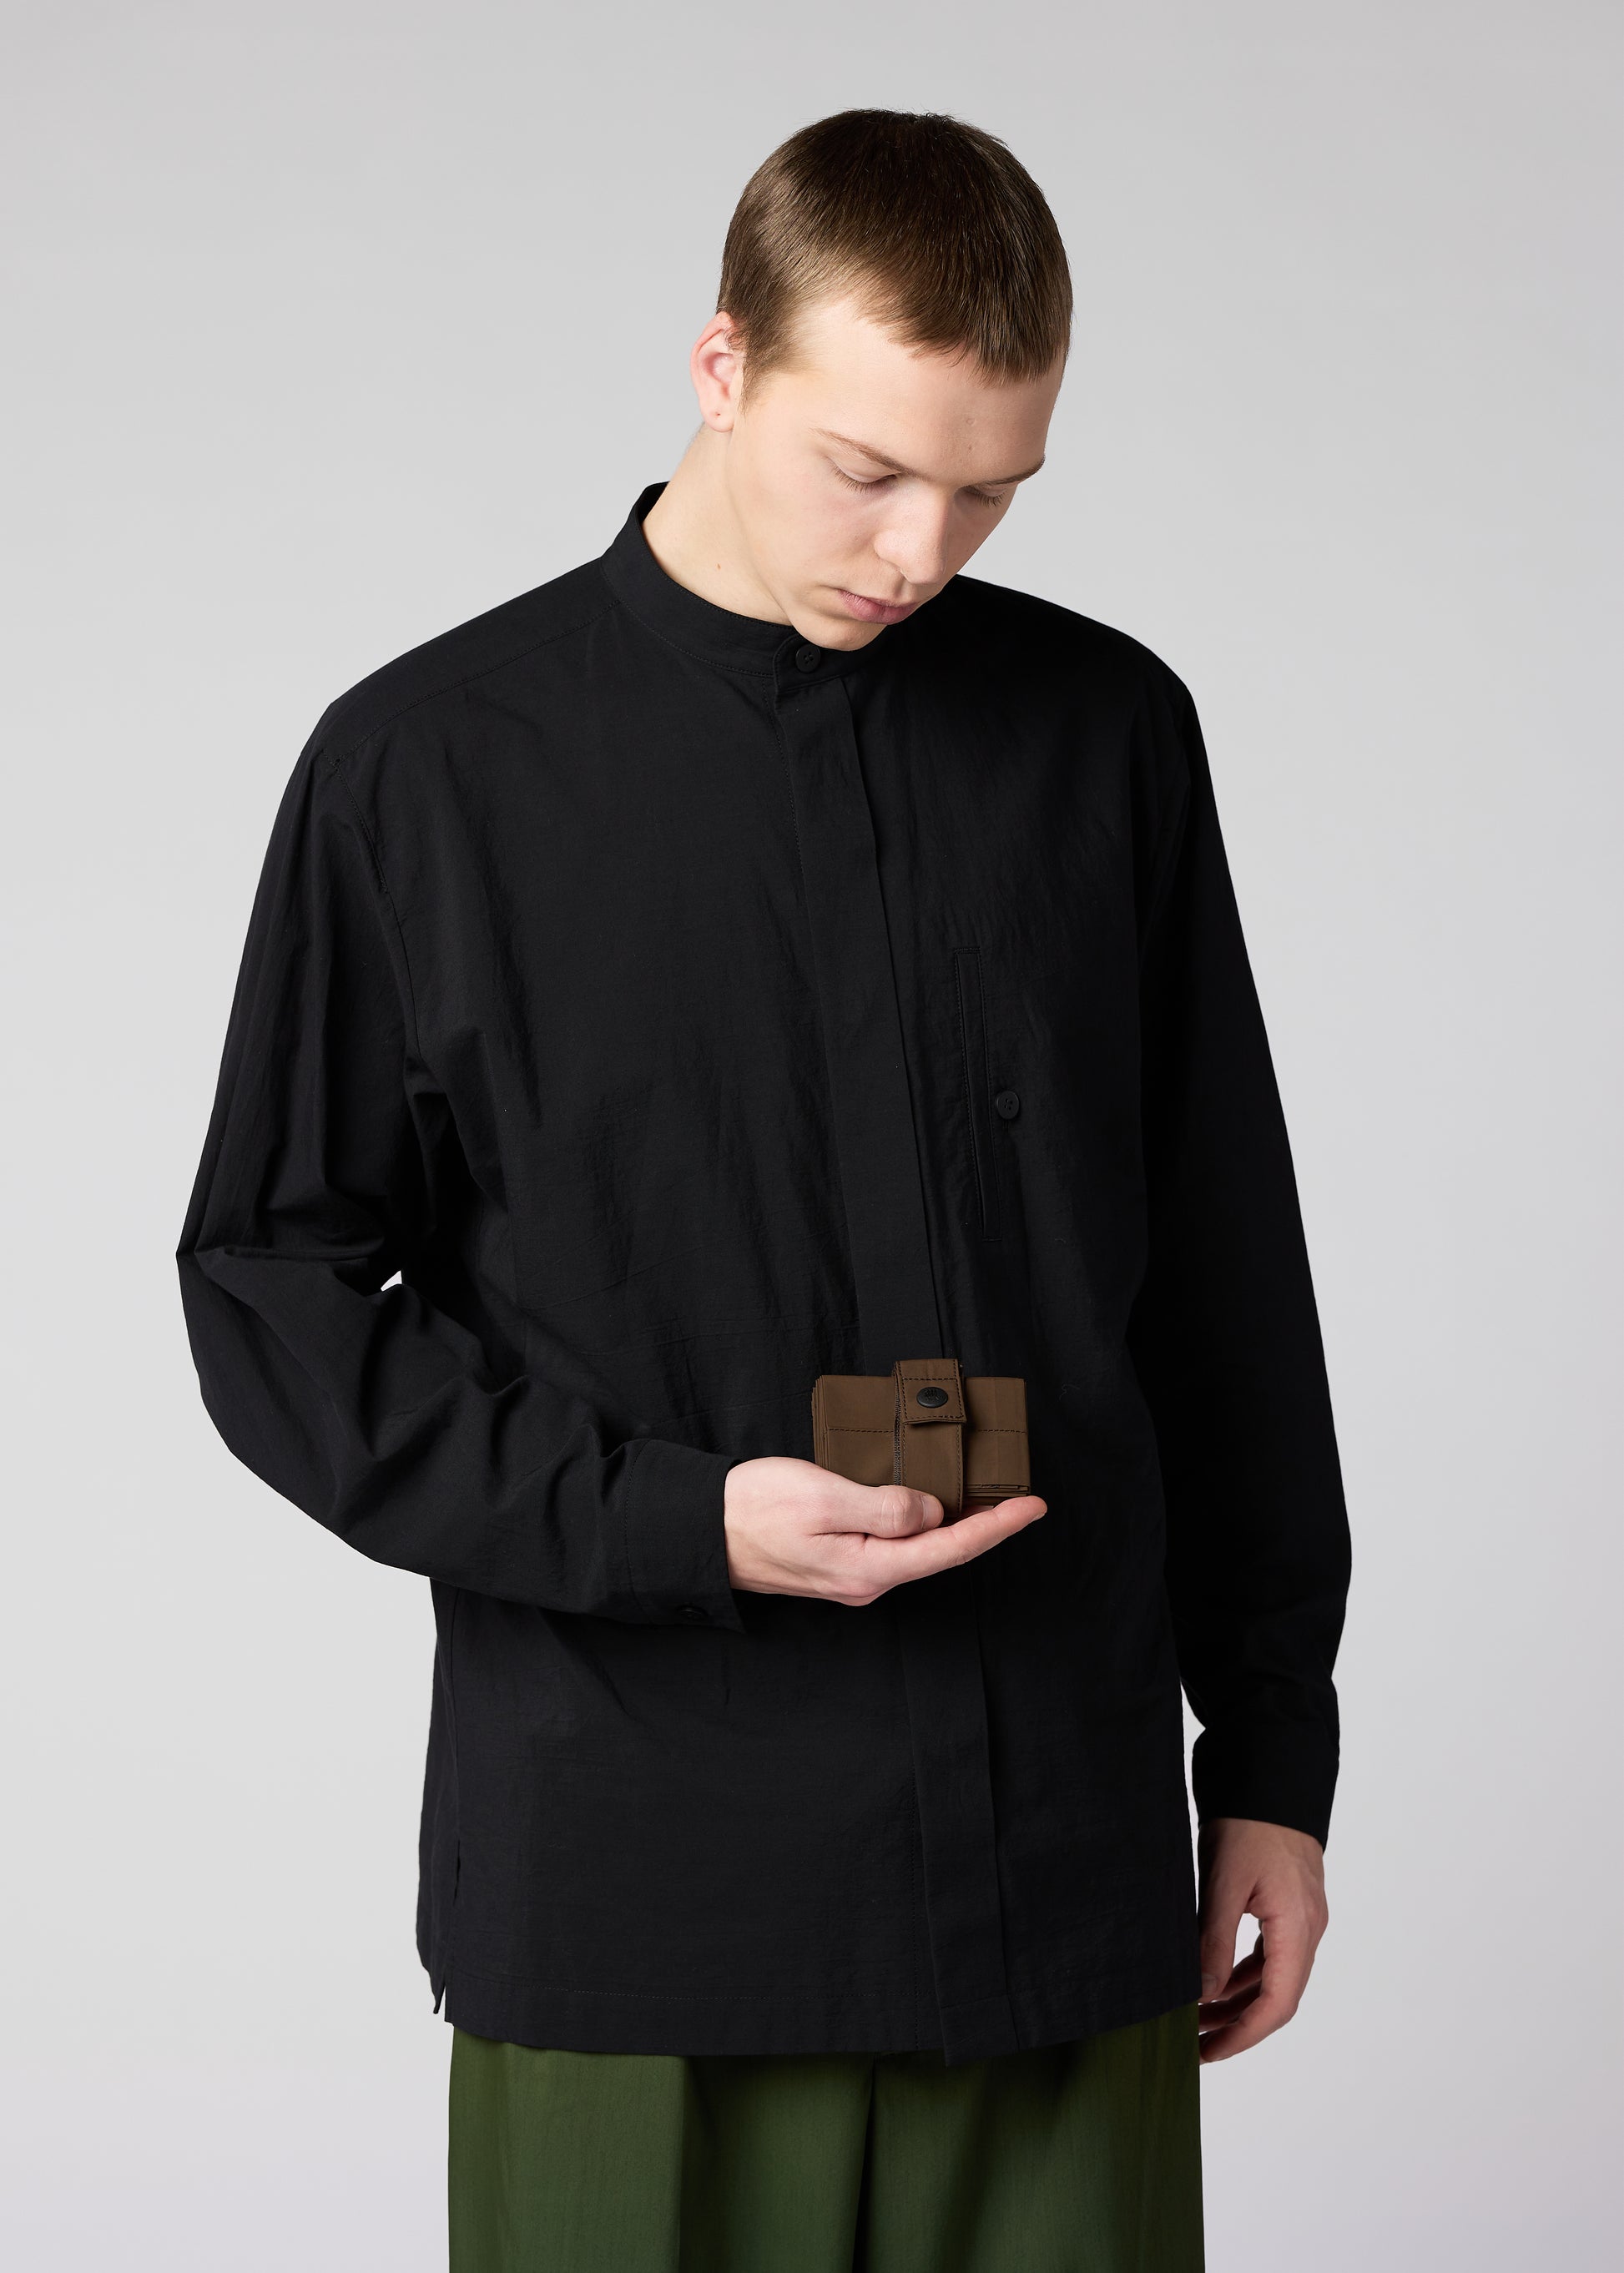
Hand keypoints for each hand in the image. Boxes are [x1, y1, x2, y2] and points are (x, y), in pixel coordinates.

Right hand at [723, 1455, 1045, 1604]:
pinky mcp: (839, 1564)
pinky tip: (928, 1507)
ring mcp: (853, 1577)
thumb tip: (931, 1513)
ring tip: (985, 1499)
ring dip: (953, 1525)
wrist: (703, 1530)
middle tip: (1021, 1498)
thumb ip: (884, 1507)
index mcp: (870, 1567)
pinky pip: (893, 1546)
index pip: (951, 1548)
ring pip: (917, 1549)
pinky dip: (919, 1525)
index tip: (1033, 1506)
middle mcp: (867, 1581)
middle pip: (941, 1552)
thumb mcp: (824, 1495)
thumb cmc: (755, 1508)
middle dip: (984, 1526)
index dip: (998, 1526)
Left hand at [1196, 1816, 1327, 2062]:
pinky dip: (1243, 1972)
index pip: (1277, 2004)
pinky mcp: (1289, 1903)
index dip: (1243, 2036)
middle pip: (1276, 1996)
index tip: (1208, 2053)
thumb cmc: (1248, 1822)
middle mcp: (1307, 1928)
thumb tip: (1202, 1995)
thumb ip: (1214, 1942)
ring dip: (1237, 1999)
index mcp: (1298, 1928)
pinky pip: (1270, 1952)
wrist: (1270, 1771)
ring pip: (1273, 1975)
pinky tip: (1214, 1979)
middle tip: (1193, 2041)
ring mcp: (1301, 1916)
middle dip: (1236, 2023)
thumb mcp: (1223, 1883)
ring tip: (1195, 2015)